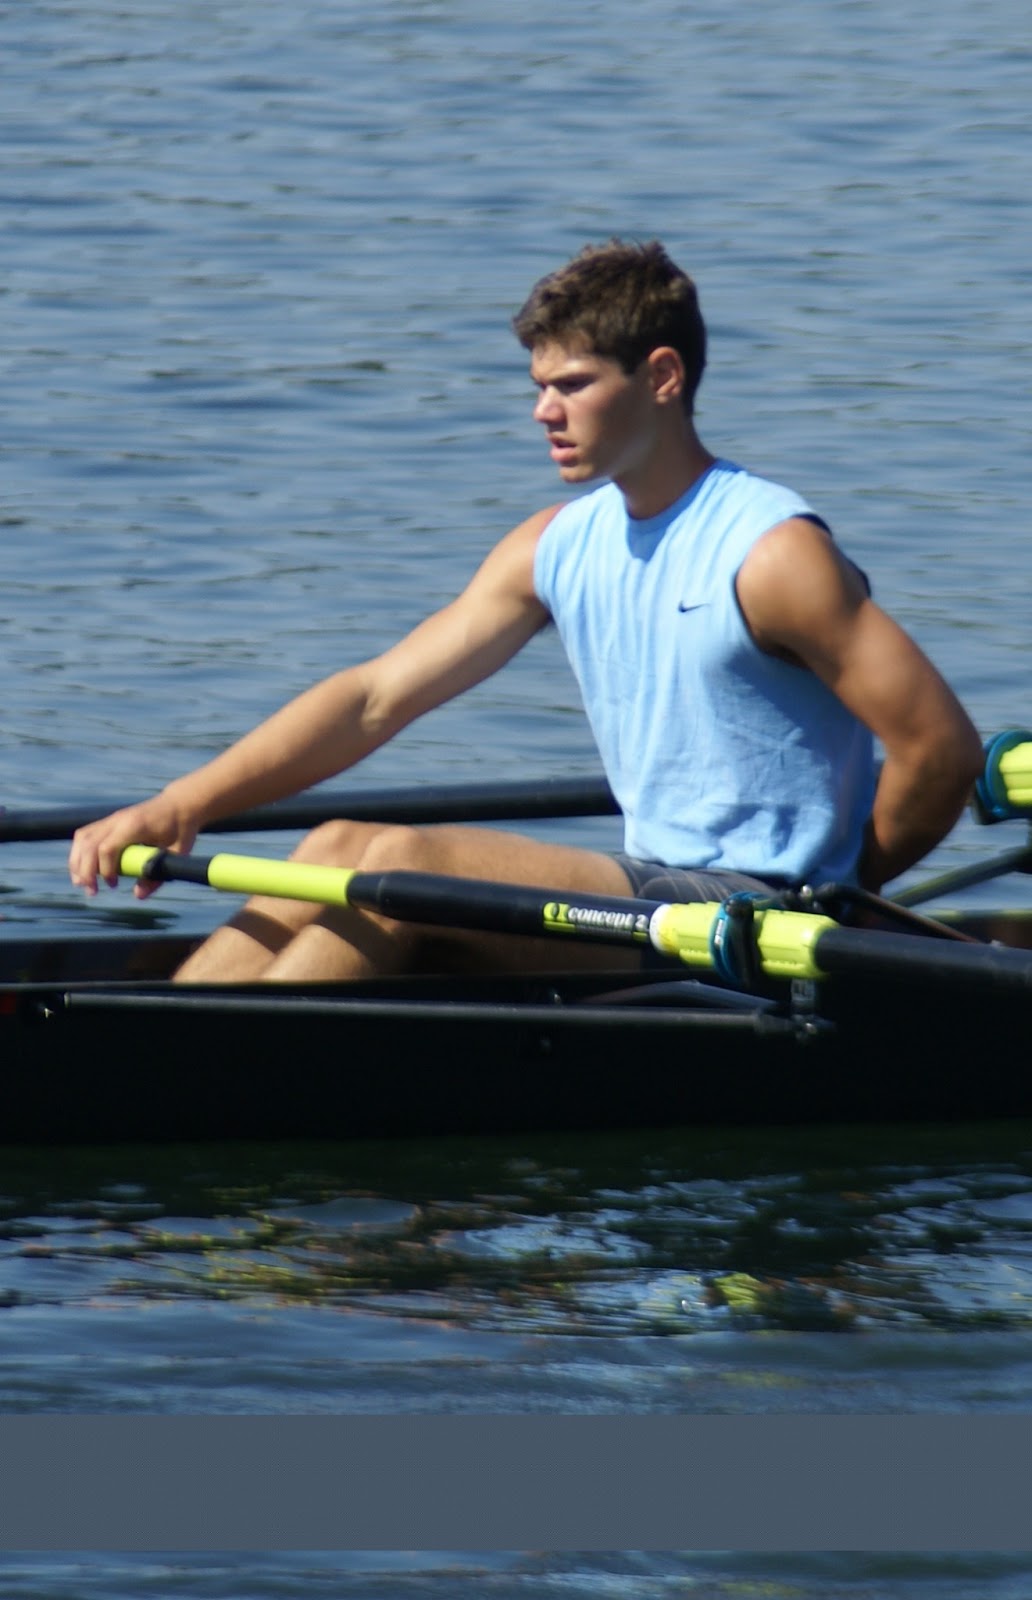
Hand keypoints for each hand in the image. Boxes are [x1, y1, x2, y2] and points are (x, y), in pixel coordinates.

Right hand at [69, 795, 198, 898]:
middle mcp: (118, 819)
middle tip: (92, 892)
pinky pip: (85, 835)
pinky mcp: (109, 821)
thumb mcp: (177, 853)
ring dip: (77, 862)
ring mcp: (112, 818)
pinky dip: (80, 852)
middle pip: (88, 844)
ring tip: (82, 884)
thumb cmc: (181, 829)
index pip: (107, 848)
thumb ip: (158, 874)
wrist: (180, 804)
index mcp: (135, 825)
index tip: (113, 885)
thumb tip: (138, 896)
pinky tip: (84, 870)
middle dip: (85, 871)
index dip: (105, 870)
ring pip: (82, 838)